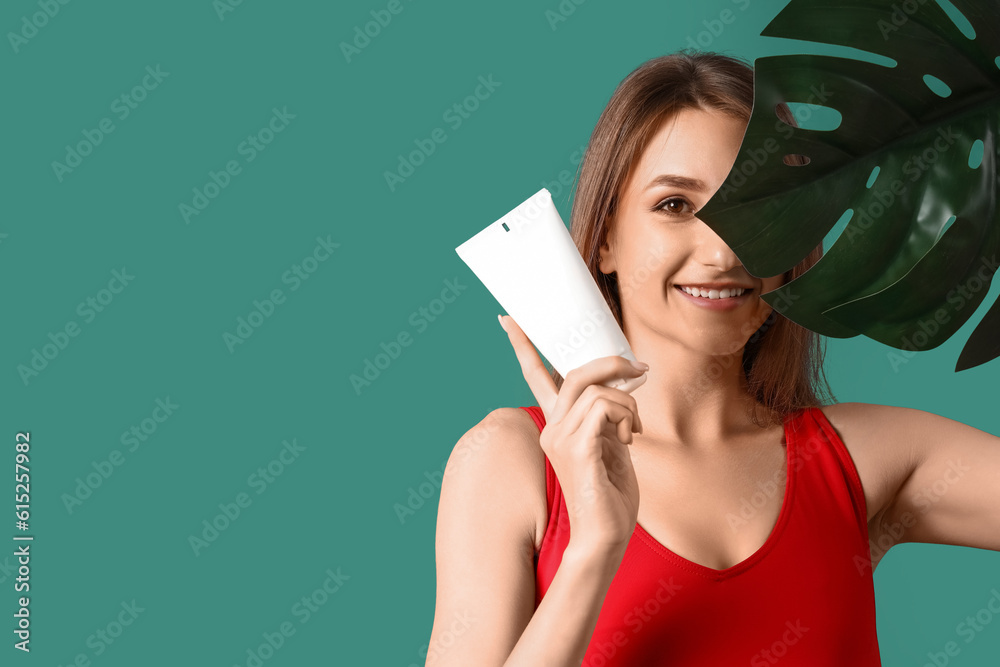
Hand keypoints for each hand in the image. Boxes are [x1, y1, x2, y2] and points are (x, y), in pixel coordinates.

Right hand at [499, 314, 646, 554]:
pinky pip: (606, 407)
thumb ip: (608, 412)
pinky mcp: (575, 447)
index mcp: (557, 423)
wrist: (606, 535)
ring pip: (598, 390)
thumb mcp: (612, 443)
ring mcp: (559, 437)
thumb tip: (622, 379)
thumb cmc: (611, 495)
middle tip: (640, 370)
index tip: (508, 318)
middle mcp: (551, 427)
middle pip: (577, 372)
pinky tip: (629, 439)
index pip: (535, 375)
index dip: (523, 345)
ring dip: (629, 403)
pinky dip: (627, 417)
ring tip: (635, 429)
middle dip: (613, 364)